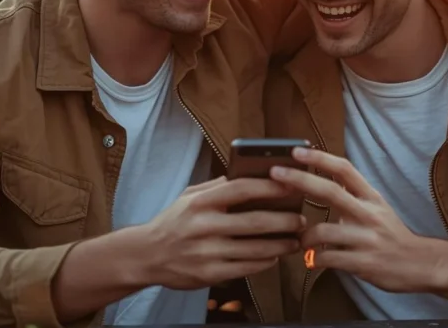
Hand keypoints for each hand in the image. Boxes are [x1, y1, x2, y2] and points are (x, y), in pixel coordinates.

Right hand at [140, 176, 305, 290]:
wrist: (146, 255)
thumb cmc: (173, 222)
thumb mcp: (189, 196)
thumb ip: (218, 186)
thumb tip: (251, 174)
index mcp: (201, 202)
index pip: (242, 188)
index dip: (270, 186)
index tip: (292, 184)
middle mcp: (204, 226)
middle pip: (255, 221)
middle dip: (284, 220)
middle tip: (301, 219)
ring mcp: (207, 252)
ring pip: (255, 249)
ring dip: (281, 244)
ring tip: (295, 240)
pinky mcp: (209, 274)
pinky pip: (246, 268)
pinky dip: (265, 262)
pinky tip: (275, 256)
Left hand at [269, 148, 431, 292]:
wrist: (421, 264)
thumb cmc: (391, 235)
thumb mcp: (377, 207)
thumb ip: (351, 195)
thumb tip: (320, 179)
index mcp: (371, 197)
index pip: (344, 169)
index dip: (319, 158)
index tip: (296, 150)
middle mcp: (369, 214)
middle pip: (330, 191)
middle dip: (300, 180)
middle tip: (275, 174)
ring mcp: (366, 239)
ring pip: (324, 231)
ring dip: (305, 236)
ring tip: (301, 241)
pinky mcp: (363, 263)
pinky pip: (328, 259)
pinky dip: (314, 259)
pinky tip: (312, 260)